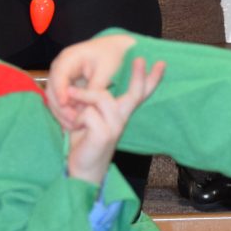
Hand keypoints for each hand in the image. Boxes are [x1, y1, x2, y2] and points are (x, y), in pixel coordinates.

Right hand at [46, 33, 135, 131]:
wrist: (115, 50)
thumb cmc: (112, 57)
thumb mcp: (106, 71)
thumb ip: (94, 88)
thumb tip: (83, 108)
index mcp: (69, 57)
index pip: (58, 74)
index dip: (60, 90)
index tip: (65, 104)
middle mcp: (61, 66)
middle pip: (51, 88)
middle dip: (60, 106)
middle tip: (73, 121)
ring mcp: (61, 77)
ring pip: (53, 97)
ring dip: (62, 112)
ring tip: (74, 125)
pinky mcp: (65, 86)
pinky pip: (60, 101)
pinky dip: (66, 112)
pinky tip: (75, 123)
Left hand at [65, 57, 165, 184]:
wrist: (83, 170)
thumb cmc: (85, 141)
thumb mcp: (89, 116)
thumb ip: (91, 102)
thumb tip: (81, 86)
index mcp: (120, 113)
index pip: (140, 93)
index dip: (151, 79)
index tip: (160, 63)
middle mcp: (121, 119)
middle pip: (135, 94)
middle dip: (139, 76)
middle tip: (141, 59)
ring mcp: (115, 127)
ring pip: (101, 97)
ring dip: (83, 96)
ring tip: (70, 97)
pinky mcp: (104, 134)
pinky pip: (89, 113)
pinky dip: (77, 117)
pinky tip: (76, 128)